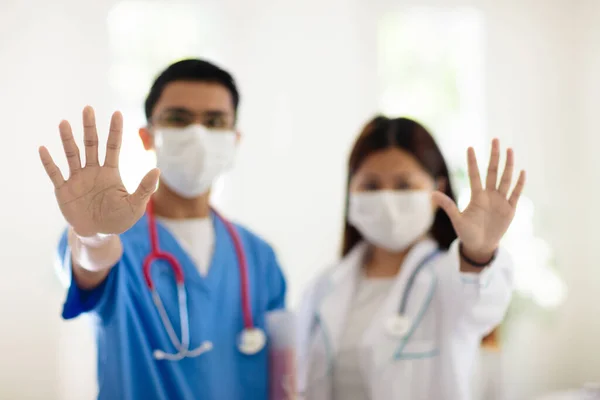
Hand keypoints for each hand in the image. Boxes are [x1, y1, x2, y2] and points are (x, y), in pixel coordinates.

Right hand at [39, 106, 159, 236]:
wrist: (99, 233)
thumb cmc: (119, 218)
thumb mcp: (135, 205)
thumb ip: (145, 188)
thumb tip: (157, 170)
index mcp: (110, 172)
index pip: (113, 147)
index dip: (115, 131)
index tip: (117, 113)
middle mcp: (93, 170)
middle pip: (91, 144)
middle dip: (89, 127)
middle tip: (88, 108)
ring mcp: (77, 179)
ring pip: (72, 154)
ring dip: (68, 139)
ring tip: (64, 123)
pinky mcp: (64, 190)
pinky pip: (55, 174)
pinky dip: (49, 162)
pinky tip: (43, 149)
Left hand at [432, 139, 525, 260]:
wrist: (480, 246)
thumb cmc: (466, 233)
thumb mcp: (457, 219)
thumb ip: (447, 206)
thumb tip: (431, 193)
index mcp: (476, 196)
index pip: (474, 175)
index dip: (472, 162)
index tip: (470, 147)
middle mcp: (489, 195)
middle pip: (493, 171)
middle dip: (494, 156)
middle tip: (495, 140)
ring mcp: (500, 201)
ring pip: (505, 179)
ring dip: (508, 165)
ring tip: (510, 150)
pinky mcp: (510, 209)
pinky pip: (515, 194)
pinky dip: (519, 183)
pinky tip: (522, 171)